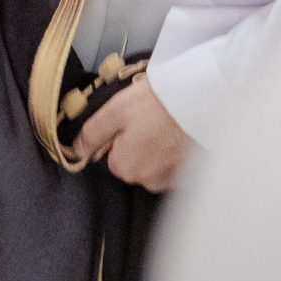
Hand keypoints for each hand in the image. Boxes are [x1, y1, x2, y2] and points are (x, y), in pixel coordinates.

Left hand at [78, 75, 189, 193]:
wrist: (202, 100)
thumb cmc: (158, 103)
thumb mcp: (115, 111)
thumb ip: (93, 134)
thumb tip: (77, 151)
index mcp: (125, 167)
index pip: (112, 156)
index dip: (119, 135)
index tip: (132, 119)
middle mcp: (147, 180)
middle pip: (134, 162)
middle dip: (139, 143)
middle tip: (150, 119)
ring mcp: (171, 179)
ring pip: (153, 164)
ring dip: (157, 148)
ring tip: (166, 124)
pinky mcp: (189, 173)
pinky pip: (173, 165)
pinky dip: (173, 152)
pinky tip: (179, 134)